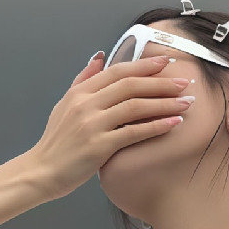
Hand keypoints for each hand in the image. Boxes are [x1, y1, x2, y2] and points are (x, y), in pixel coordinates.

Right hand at [28, 52, 194, 200]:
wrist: (42, 171)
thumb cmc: (56, 142)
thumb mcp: (65, 104)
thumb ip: (83, 79)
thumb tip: (99, 57)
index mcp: (80, 92)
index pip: (117, 71)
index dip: (144, 65)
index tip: (166, 62)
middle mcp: (86, 104)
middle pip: (130, 85)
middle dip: (161, 82)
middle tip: (184, 81)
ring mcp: (92, 124)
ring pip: (135, 106)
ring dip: (165, 102)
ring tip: (186, 102)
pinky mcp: (99, 146)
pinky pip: (134, 132)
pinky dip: (157, 126)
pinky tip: (174, 123)